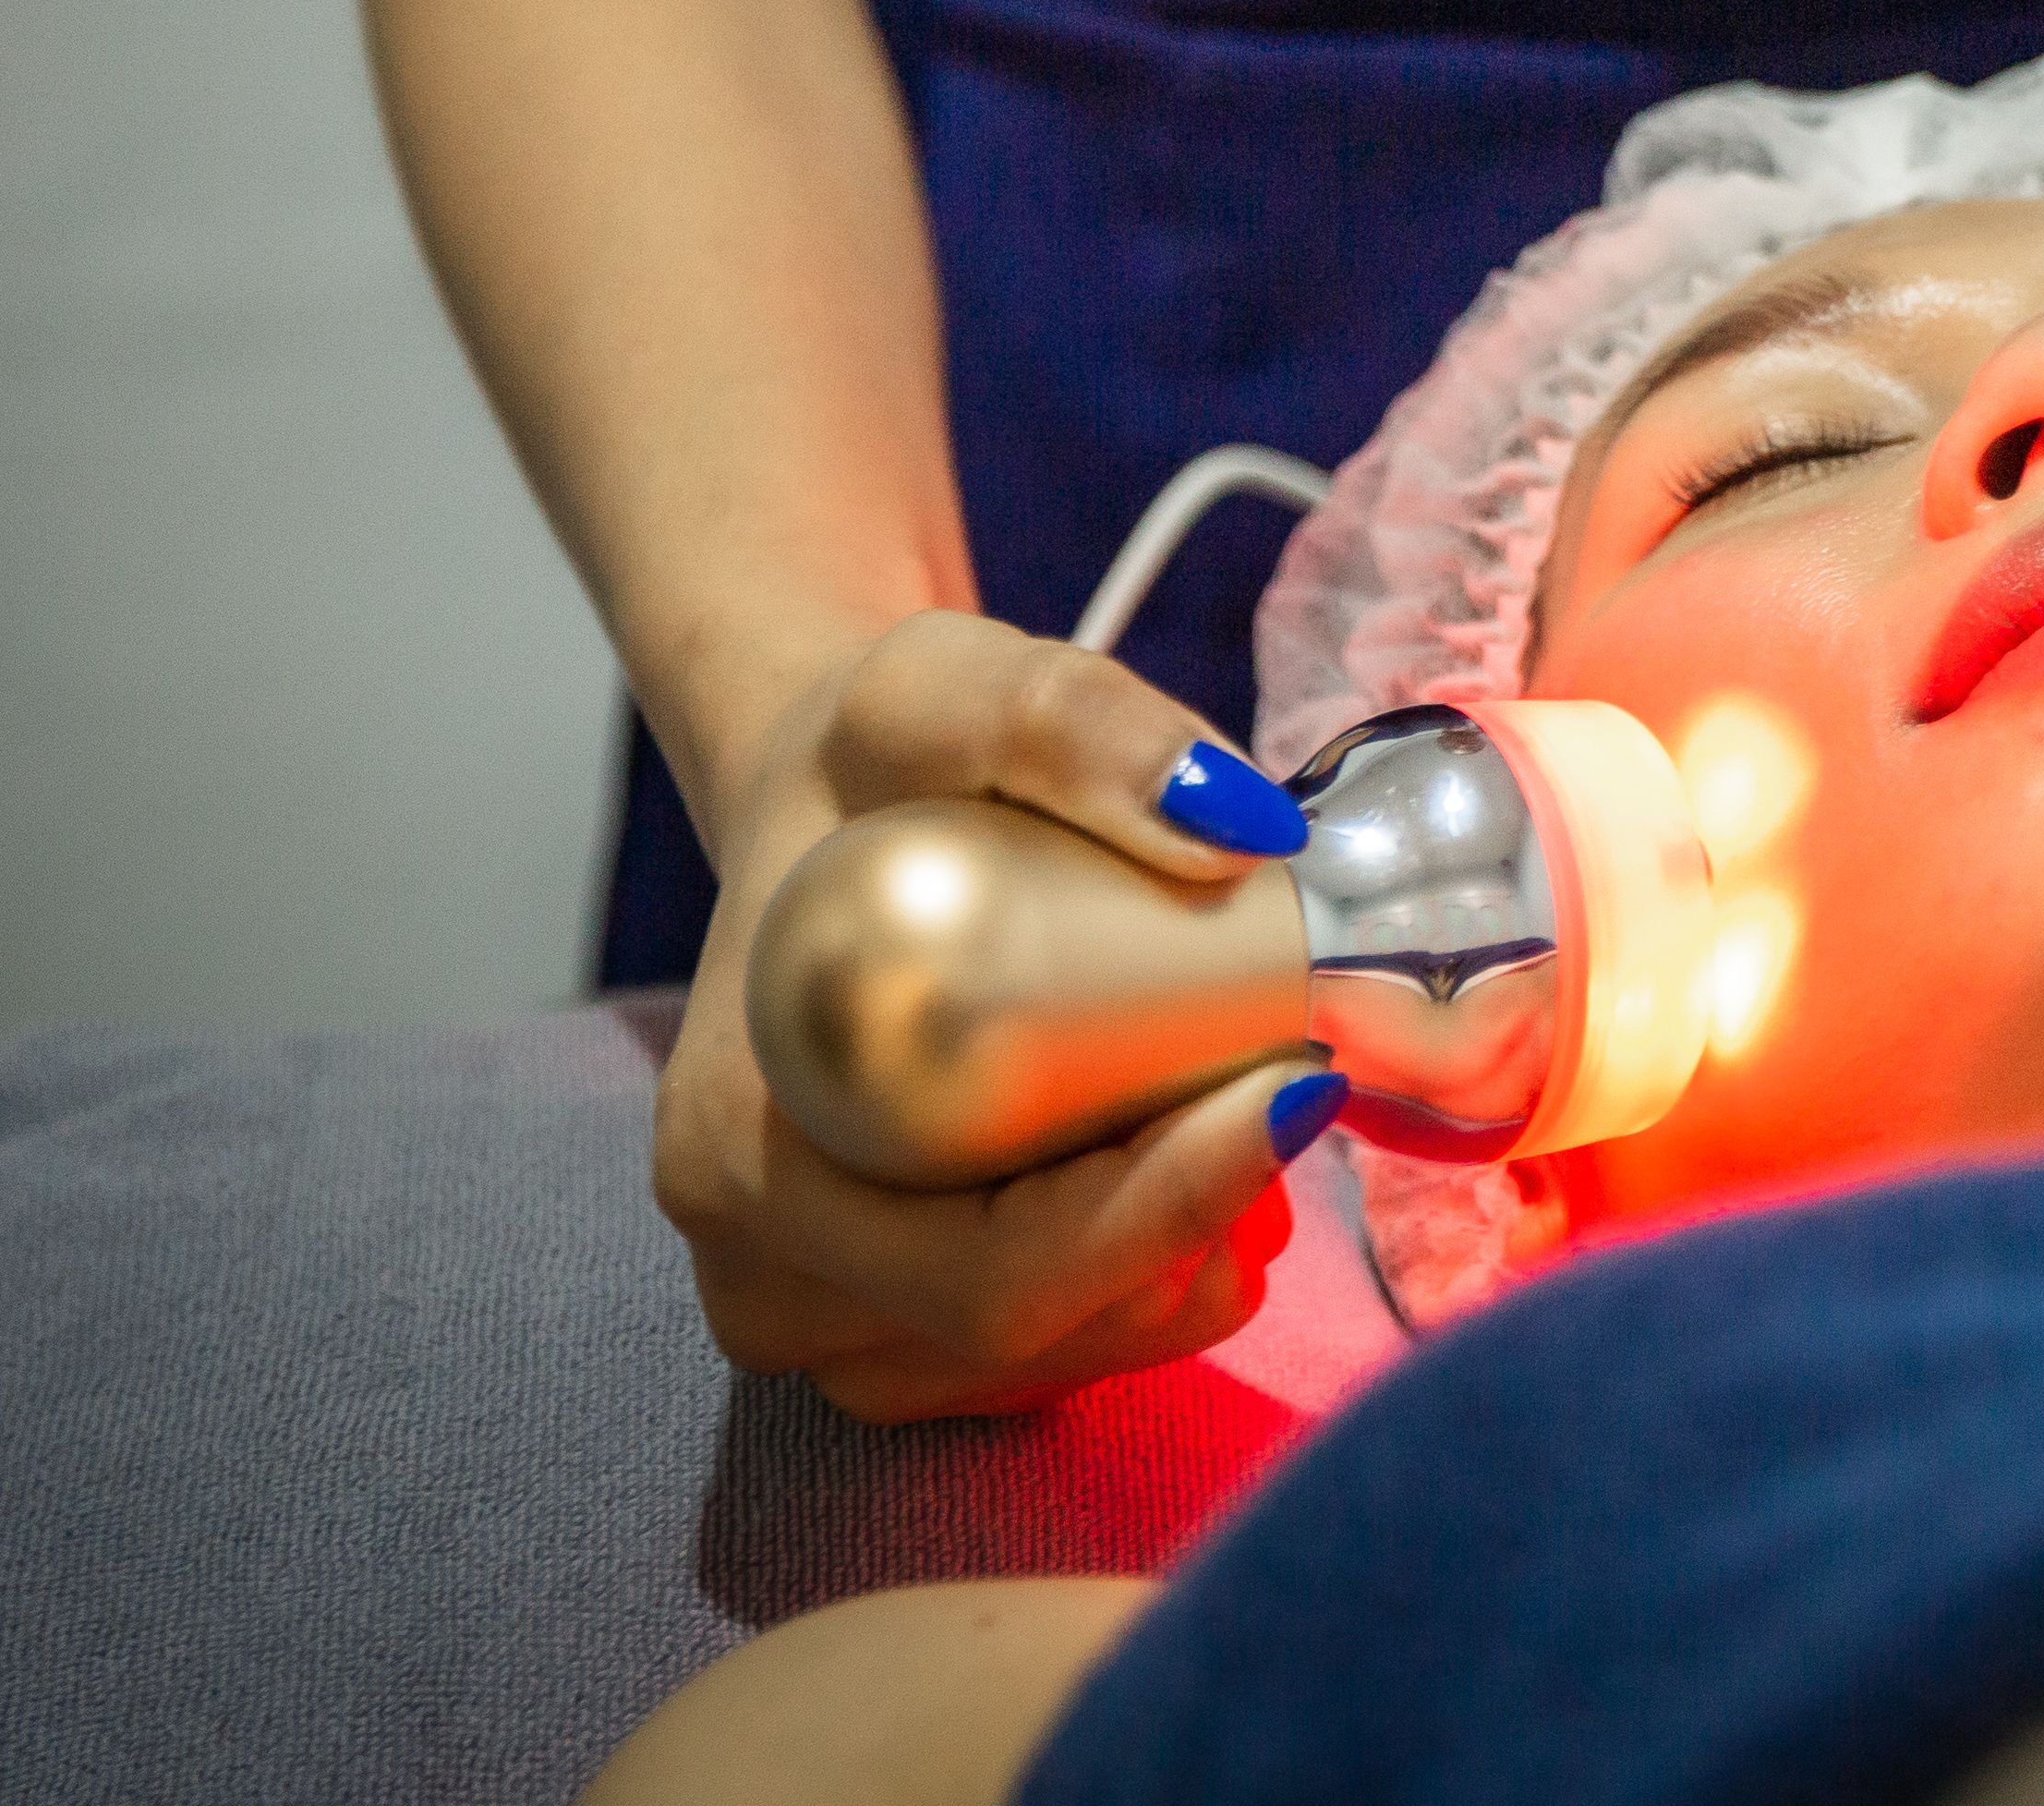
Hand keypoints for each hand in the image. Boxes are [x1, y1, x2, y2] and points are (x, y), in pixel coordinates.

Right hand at [651, 610, 1324, 1421]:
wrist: (828, 807)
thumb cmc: (873, 759)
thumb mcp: (951, 682)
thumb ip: (1079, 721)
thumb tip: (1236, 827)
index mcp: (739, 1148)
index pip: (983, 1271)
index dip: (1165, 1210)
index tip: (1303, 1093)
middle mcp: (757, 1265)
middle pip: (1027, 1336)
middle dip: (1194, 1233)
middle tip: (1298, 1093)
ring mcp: (817, 1314)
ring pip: (1048, 1362)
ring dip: (1181, 1262)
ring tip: (1243, 1109)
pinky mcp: (882, 1328)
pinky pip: (1047, 1353)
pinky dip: (1145, 1280)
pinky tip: (1198, 1168)